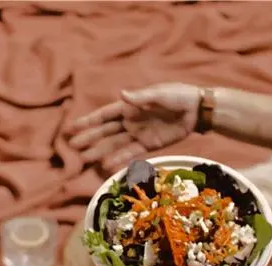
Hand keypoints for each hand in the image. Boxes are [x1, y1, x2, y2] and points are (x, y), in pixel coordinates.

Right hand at [66, 83, 200, 171]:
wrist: (197, 110)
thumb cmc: (177, 96)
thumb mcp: (159, 94)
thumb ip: (140, 98)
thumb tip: (122, 94)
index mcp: (129, 107)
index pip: (104, 115)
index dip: (89, 121)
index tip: (73, 128)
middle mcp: (130, 121)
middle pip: (106, 131)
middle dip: (90, 138)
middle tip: (74, 147)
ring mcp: (138, 134)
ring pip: (115, 144)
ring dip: (101, 151)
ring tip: (86, 159)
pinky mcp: (149, 145)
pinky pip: (131, 153)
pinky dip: (120, 159)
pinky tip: (108, 166)